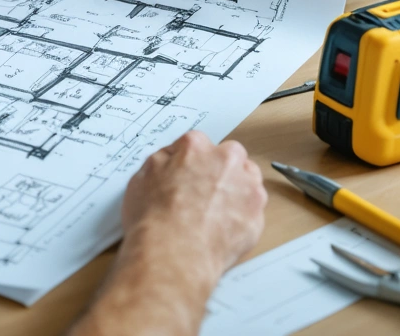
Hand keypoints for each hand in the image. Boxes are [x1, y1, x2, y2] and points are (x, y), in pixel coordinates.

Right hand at [119, 131, 266, 284]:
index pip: (198, 144)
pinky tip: (221, 230)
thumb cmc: (154, 219)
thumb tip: (173, 160)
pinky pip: (252, 211)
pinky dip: (241, 218)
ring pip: (248, 181)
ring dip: (236, 191)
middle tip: (202, 192)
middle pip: (230, 157)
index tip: (185, 175)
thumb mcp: (142, 177)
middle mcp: (226, 161)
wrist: (173, 255)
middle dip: (220, 170)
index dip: (190, 162)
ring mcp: (247, 189)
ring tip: (214, 213)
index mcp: (196, 147)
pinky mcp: (257, 217)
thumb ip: (164, 161)